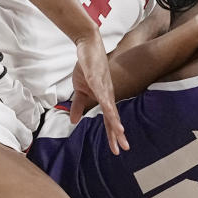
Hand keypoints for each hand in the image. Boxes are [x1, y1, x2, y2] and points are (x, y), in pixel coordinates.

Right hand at [70, 33, 129, 153]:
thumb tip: (73, 121)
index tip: (117, 150)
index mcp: (103, 99)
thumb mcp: (80, 90)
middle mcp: (107, 94)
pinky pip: (100, 90)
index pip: (108, 120)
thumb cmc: (86, 68)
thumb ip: (79, 106)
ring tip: (120, 132)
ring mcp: (102, 86)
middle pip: (113, 117)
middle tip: (124, 148)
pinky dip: (104, 100)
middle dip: (117, 133)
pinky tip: (107, 109)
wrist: (88, 47)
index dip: (112, 135)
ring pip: (109, 106)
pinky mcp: (95, 76)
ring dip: (114, 119)